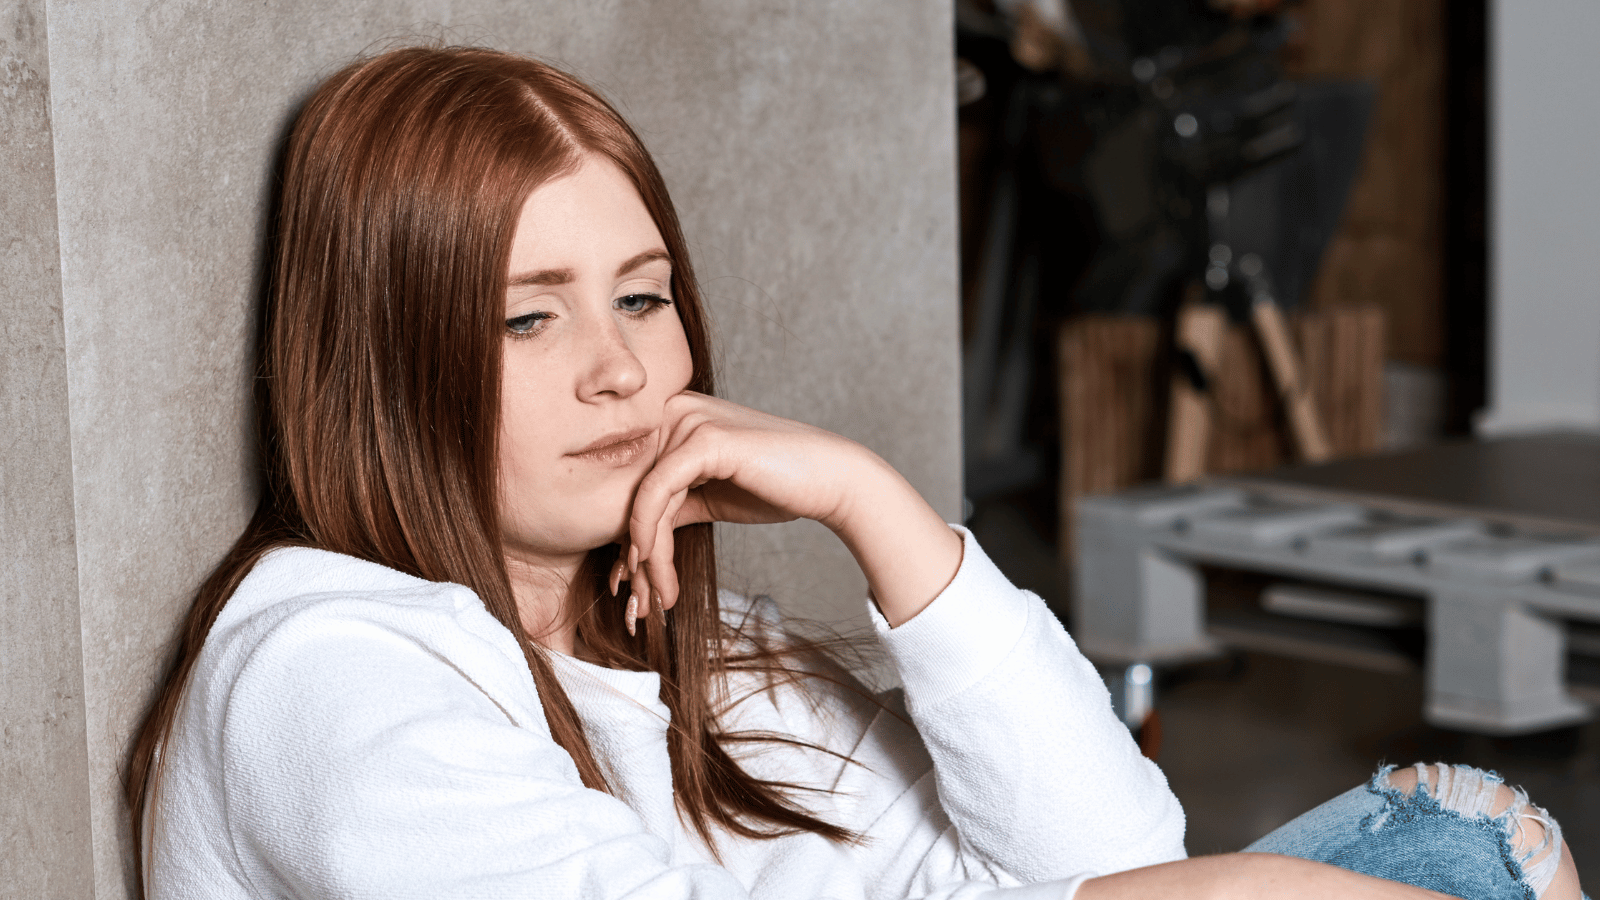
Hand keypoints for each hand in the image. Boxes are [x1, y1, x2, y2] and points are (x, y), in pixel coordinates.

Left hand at [616, 392, 961, 627]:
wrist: (830, 480)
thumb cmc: (774, 487)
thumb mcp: (707, 496)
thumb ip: (667, 506)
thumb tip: (626, 546)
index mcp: (671, 416)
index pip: (630, 481)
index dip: (623, 536)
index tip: (626, 584)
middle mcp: (674, 408)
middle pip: (630, 491)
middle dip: (631, 554)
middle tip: (636, 602)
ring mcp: (688, 419)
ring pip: (642, 498)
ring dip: (644, 558)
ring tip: (655, 599)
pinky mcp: (704, 439)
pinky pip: (658, 492)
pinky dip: (649, 534)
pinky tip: (654, 568)